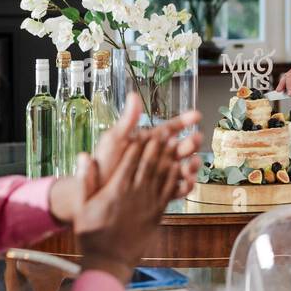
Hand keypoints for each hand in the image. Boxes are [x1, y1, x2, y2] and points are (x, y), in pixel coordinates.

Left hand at [50, 94, 201, 222]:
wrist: (93, 194)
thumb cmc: (102, 165)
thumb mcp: (114, 140)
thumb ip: (127, 121)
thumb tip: (134, 95)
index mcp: (148, 141)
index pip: (170, 128)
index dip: (184, 121)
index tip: (197, 115)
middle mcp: (156, 157)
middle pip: (180, 147)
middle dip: (191, 143)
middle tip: (195, 140)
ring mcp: (159, 175)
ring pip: (183, 168)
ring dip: (191, 165)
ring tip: (191, 164)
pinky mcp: (160, 193)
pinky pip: (178, 189)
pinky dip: (186, 186)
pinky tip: (188, 183)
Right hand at [73, 133, 200, 281]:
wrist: (109, 261)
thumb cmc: (92, 234)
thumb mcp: (82, 207)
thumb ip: (86, 181)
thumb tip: (84, 156)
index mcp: (116, 189)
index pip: (130, 160)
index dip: (139, 143)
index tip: (145, 130)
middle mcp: (135, 194)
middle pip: (149, 164)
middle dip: (158, 146)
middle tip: (167, 130)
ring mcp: (149, 204)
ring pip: (162, 175)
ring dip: (171, 157)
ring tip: (177, 142)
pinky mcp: (158, 214)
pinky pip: (170, 192)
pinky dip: (176, 178)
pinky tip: (181, 168)